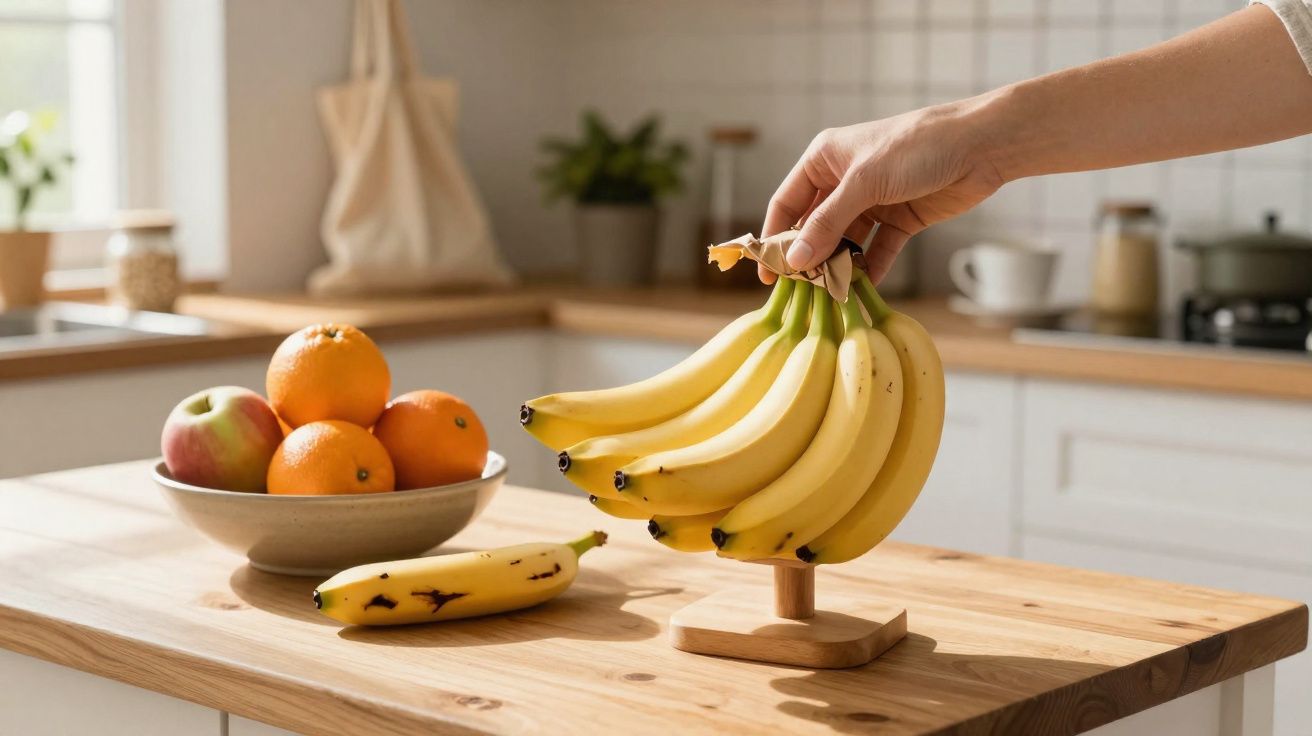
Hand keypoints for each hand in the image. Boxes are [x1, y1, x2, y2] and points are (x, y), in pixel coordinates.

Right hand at [760, 102, 1004, 283]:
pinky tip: (864, 289)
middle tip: (801, 290)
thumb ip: (828, 223)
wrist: (980, 146)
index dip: (774, 237)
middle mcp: (844, 180)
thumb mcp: (865, 183)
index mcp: (825, 159)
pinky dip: (871, 268)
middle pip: (814, 226)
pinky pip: (877, 250)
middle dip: (808, 257)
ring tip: (831, 293)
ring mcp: (872, 201)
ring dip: (839, 266)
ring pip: (845, 241)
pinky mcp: (899, 218)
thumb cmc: (916, 148)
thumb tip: (796, 259)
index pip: (787, 203)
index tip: (768, 273)